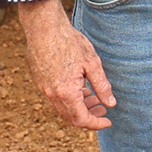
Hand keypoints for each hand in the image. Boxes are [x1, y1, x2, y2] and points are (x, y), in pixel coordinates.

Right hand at [16, 0, 112, 129]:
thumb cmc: (69, 42)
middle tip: (103, 110)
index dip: (96, 124)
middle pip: (71, 118)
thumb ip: (102, 86)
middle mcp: (53, 94)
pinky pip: (56, 98)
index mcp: (67, 92)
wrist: (43, 27)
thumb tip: (111, 104)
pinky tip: (80, 88)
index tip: (108, 122)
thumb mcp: (92, 63)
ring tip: (94, 98)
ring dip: (79, 108)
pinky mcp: (40, 81)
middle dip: (89, 117)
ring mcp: (44, 88)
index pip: (82, 119)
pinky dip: (69, 100)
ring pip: (63, 108)